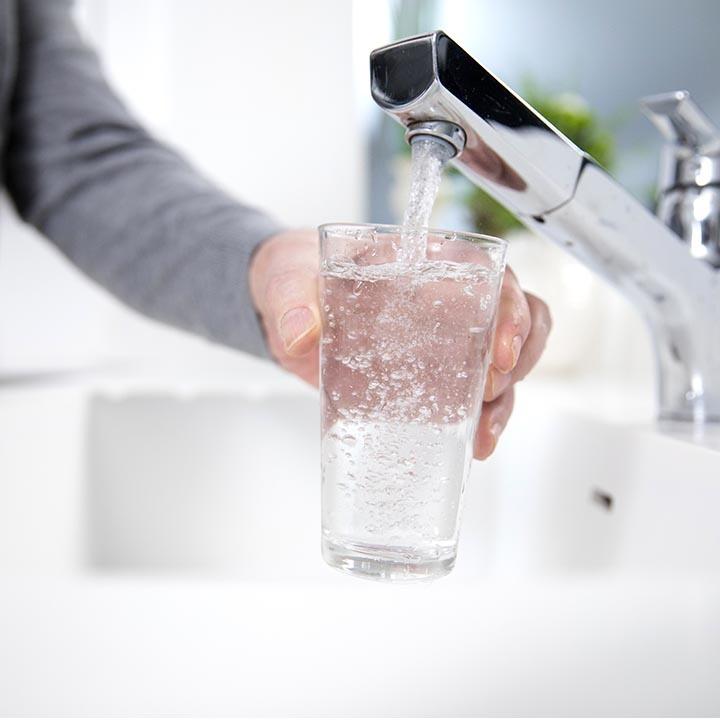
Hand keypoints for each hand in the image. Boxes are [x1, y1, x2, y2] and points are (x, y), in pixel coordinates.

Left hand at [249, 229, 550, 458]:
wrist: (286, 310)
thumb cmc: (297, 280)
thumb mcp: (287, 280)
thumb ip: (291, 297)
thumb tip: (301, 332)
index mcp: (424, 264)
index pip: (491, 274)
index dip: (511, 306)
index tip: (501, 344)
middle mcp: (447, 300)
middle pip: (516, 319)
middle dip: (519, 356)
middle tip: (495, 386)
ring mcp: (444, 341)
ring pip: (505, 362)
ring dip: (506, 398)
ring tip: (485, 431)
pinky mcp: (432, 376)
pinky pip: (474, 394)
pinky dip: (484, 418)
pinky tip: (476, 441)